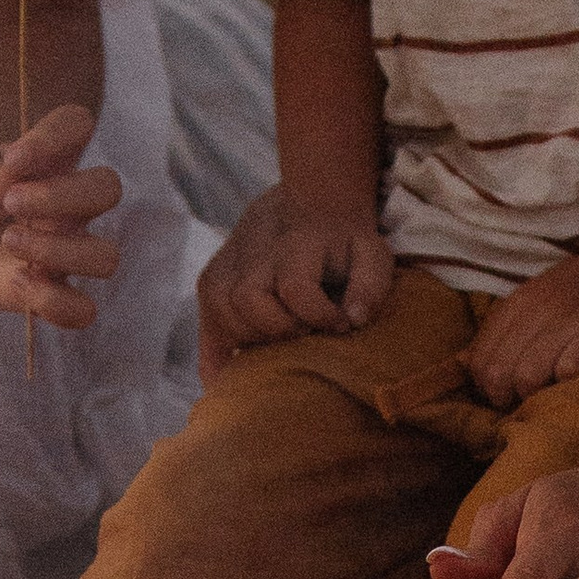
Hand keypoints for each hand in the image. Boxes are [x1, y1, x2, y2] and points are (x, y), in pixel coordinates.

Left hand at [0, 105, 122, 329]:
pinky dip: (52, 301)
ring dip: (60, 251)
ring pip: (105, 256)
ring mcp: (68, 248)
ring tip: (11, 241)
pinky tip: (16, 280)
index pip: (77, 124)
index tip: (14, 158)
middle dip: (60, 196)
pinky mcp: (55, 291)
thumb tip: (12, 178)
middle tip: (11, 202)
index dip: (55, 137)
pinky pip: (82, 311)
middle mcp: (71, 202)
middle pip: (107, 188)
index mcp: (51, 157)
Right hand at [196, 184, 394, 380]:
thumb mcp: (370, 254)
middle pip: (250, 303)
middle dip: (280, 328)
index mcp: (295, 242)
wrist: (307, 202)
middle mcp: (252, 252)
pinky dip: (219, 360)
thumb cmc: (343, 241)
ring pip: (225, 316)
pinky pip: (207, 332)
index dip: (318, 316)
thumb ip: (371, 285)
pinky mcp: (210, 284)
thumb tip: (353, 320)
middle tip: (303, 332)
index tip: (339, 324)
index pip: (295, 288)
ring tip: (279, 338)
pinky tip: (234, 376)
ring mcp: (225, 267)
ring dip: (253, 338)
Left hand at [465, 243, 578, 406]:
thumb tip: (474, 364)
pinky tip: (574, 381)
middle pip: (496, 373)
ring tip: (549, 392)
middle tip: (522, 400)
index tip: (503, 391)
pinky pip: (563, 377)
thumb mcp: (542, 295)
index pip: (479, 357)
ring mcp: (565, 324)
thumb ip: (512, 325)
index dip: (484, 384)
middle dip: (503, 396)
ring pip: (524, 379)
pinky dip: (564, 387)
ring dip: (533, 396)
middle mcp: (537, 311)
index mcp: (520, 301)